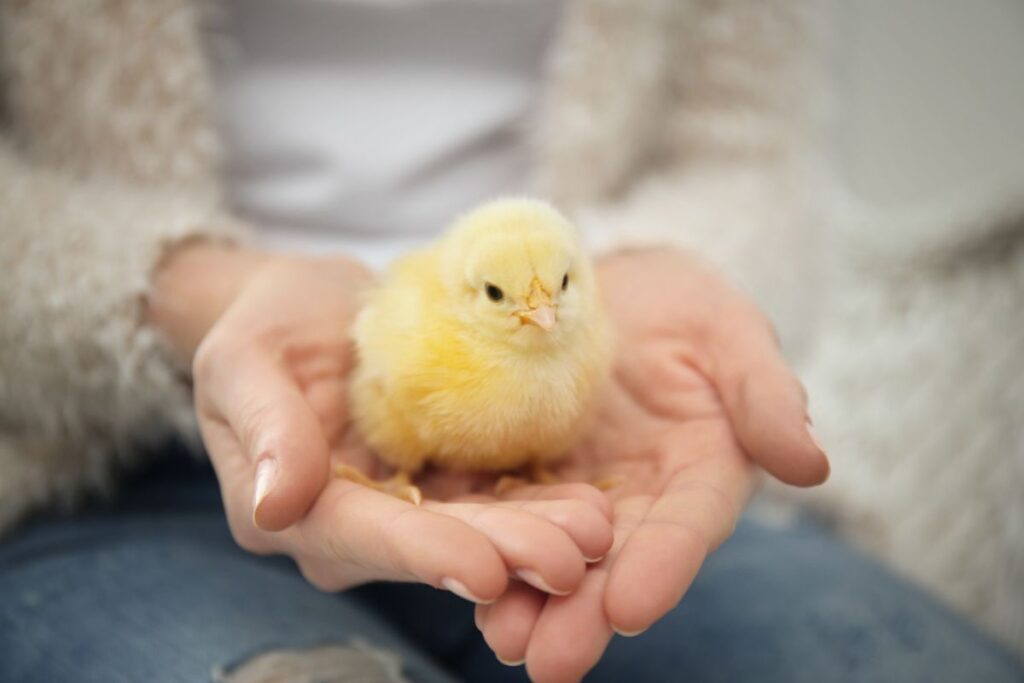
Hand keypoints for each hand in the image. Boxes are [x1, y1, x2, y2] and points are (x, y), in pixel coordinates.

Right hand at [150, 244, 612, 601]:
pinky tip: (593, 501)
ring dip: (537, 534)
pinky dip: (541, 500)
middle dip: (503, 554)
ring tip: (598, 534)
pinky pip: (495, 496)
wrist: (311, 310)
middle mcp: (351, 526)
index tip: (484, 570)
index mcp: (289, 510)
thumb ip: (264, 426)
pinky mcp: (444, 481)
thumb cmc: (265, 325)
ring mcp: (403, 507)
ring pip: (474, 529)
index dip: (420, 554)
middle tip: (574, 559)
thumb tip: (274, 506)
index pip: (357, 537)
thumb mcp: (244, 359)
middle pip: (431, 545)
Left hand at [474, 249, 828, 680]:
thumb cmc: (686, 307)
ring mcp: (572, 486)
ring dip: (525, 600)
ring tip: (500, 641)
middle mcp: (633, 496)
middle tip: (551, 662)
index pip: (683, 527)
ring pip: (550, 551)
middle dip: (582, 613)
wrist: (615, 287)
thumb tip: (811, 463)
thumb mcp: (731, 333)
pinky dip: (480, 545)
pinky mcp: (520, 467)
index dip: (661, 567)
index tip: (631, 608)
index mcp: (696, 472)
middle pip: (611, 561)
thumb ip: (766, 395)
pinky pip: (498, 508)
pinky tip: (456, 577)